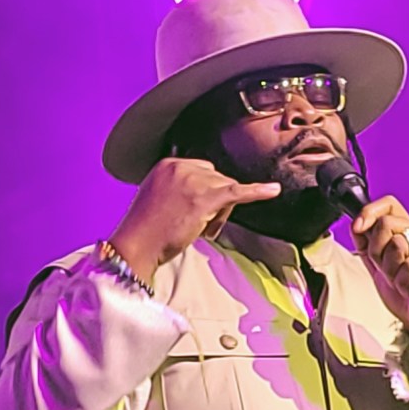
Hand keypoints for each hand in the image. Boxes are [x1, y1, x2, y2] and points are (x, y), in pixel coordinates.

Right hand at [108, 158, 280, 282]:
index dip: (206, 191)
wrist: (136, 246)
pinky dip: (257, 191)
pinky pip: (237, 192)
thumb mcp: (159, 197)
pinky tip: (273, 190)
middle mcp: (181, 167)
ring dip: (220, 212)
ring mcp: (193, 181)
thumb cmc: (145, 229)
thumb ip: (179, 189)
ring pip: (226, 189)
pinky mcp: (204, 199)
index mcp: (168, 164)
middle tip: (198, 225)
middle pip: (218, 178)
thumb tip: (204, 197)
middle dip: (215, 201)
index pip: (204, 169)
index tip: (198, 209)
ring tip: (200, 230)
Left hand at [352, 194, 408, 337]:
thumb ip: (368, 246)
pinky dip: (404, 283)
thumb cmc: (407, 293)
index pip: (389, 204)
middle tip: (387, 270)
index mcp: (408, 230)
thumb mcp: (379, 266)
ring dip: (391, 271)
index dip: (369, 212)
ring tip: (401, 281)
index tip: (358, 228)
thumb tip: (357, 226)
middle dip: (377, 252)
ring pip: (397, 244)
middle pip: (386, 223)